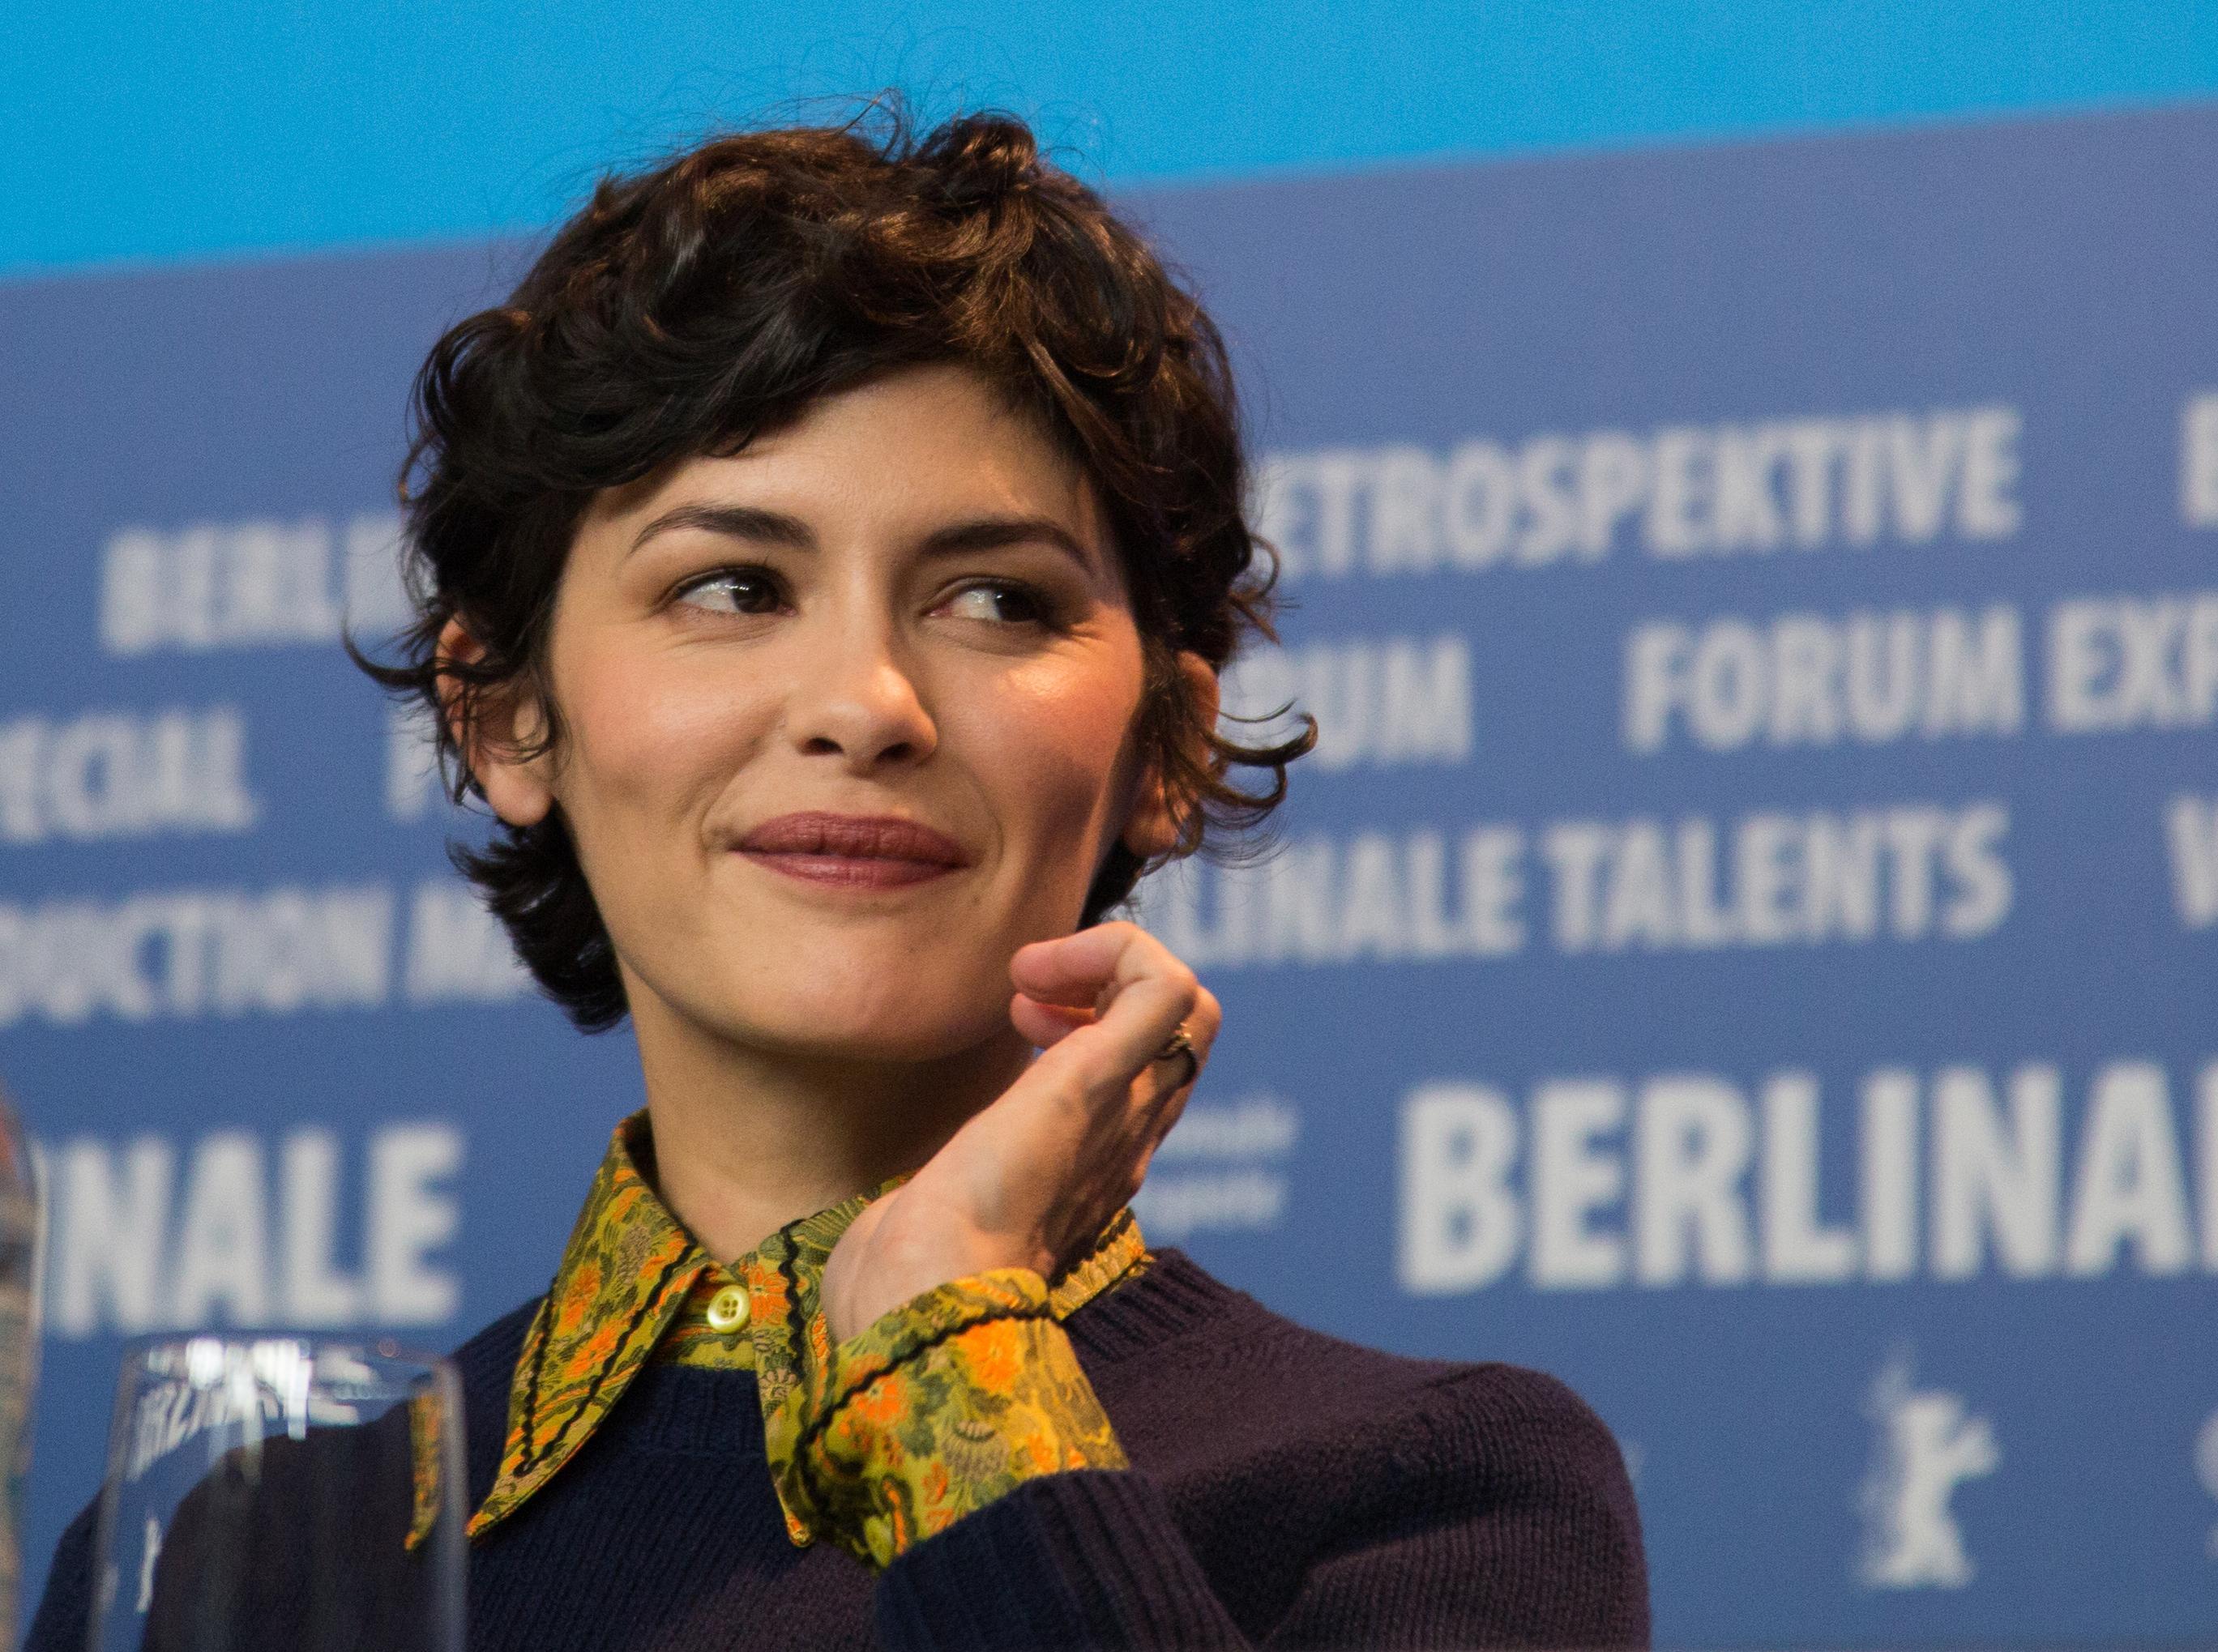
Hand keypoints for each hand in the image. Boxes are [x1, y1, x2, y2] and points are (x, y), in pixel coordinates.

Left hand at [821, 921, 1217, 1342]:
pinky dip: (1115, 949)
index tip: (1023, 1016)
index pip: (1149, 1073)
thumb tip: (895, 1221)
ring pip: (1193, 1006)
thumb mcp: (948, 1214)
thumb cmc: (913, 1268)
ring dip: (1116, 960)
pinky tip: (1038, 971)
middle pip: (1186, 1037)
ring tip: (1037, 975)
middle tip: (1032, 991)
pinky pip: (1167, 985)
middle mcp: (1129, 1138)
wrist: (923, 1291)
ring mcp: (1124, 1109)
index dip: (1099, 1022)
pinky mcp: (1099, 1081)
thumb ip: (948, 1203)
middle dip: (1115, 985)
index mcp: (1101, 1166)